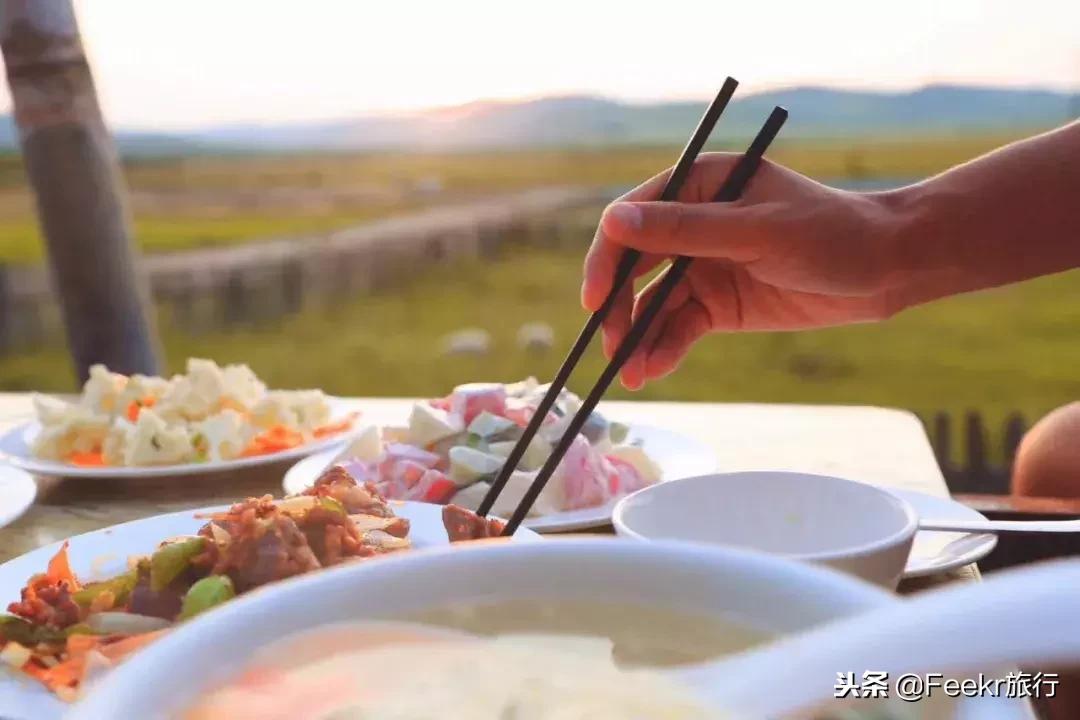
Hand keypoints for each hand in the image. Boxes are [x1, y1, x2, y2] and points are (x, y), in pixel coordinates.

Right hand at [582, 152, 904, 389]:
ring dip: (637, 337)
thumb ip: (685, 230)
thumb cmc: (830, 233)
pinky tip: (653, 369)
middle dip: (617, 307)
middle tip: (610, 345)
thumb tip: (613, 222)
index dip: (606, 258)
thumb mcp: (756, 231)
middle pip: (632, 265)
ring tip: (631, 373)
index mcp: (698, 186)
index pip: (632, 219)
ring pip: (651, 304)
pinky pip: (679, 327)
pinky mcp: (718, 305)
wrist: (886, 270)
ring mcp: (703, 266)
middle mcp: (692, 224)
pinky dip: (663, 348)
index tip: (596, 299)